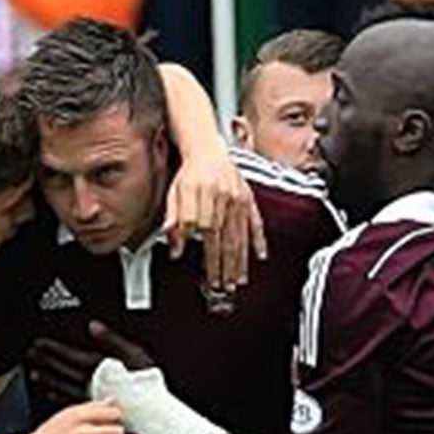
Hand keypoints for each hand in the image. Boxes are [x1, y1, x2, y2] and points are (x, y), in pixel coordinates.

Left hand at [27, 322, 157, 402]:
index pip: (69, 356)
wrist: (154, 413)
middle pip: (62, 370)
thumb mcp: (134, 354)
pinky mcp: (94, 409)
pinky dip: (58, 396)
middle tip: (30, 355)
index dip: (53, 349)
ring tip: (34, 373)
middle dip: (45, 361)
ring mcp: (91, 397)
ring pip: (63, 386)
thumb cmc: (147, 385)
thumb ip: (112, 340)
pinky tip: (51, 394)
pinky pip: (71, 400)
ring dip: (48, 379)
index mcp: (98, 367)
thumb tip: (94, 327)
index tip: (38, 343)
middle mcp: (91, 383)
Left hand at [165, 146, 265, 291]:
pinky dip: (259, 239)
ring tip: (238, 280)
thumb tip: (175, 249)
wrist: (207, 147)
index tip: (205, 272)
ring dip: (239, 260)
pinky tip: (260, 256)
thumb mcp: (173, 194)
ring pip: (239, 234)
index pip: (204, 230)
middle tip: (224, 286)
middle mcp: (221, 195)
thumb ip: (174, 221)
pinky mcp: (248, 198)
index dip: (206, 254)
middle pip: (223, 237)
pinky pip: (255, 221)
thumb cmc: (189, 172)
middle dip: (224, 265)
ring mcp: (237, 198)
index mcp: (200, 192)